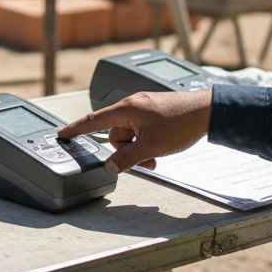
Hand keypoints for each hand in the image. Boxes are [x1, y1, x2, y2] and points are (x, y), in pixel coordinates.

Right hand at [57, 91, 212, 173]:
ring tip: (157, 154)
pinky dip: (147, 142)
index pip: (93, 120)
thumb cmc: (181, 123)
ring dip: (140, 148)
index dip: (76, 128)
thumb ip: (127, 158)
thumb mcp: (151, 146)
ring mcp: (144, 108)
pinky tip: (161, 149)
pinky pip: (141, 131)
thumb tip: (110, 167)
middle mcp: (132, 105)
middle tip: (146, 157)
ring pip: (130, 135)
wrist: (208, 112)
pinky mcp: (154, 113)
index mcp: (126, 108)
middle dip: (127, 149)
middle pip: (115, 134)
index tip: (62, 133)